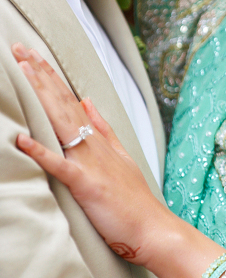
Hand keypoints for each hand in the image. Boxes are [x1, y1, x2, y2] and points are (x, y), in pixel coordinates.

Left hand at [12, 43, 169, 265]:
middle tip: (20, 48)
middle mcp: (93, 146)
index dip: (51, 77)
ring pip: (60, 123)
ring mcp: (90, 163)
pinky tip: (21, 139)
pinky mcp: (86, 185)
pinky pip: (59, 166)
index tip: (32, 55)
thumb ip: (103, 129)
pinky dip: (40, 152)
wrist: (153, 229)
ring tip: (20, 71)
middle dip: (40, 75)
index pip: (70, 101)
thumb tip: (88, 101)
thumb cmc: (135, 201)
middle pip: (63, 103)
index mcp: (98, 141)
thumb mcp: (122, 156)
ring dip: (39, 96)